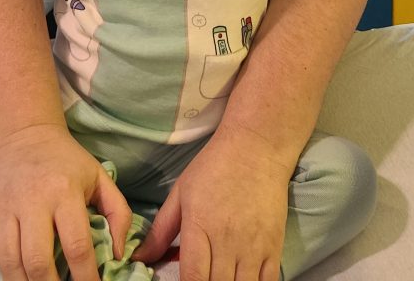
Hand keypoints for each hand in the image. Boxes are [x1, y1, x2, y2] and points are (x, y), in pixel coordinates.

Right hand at [0, 125, 131, 280]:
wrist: (24, 133)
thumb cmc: (66, 161)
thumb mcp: (99, 177)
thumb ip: (118, 213)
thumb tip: (118, 255)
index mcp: (64, 192)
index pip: (77, 246)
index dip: (86, 277)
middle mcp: (32, 201)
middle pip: (38, 261)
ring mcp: (3, 208)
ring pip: (9, 261)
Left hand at [132, 127, 288, 280]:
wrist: (256, 147)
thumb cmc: (214, 167)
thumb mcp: (180, 193)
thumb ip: (160, 231)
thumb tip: (139, 258)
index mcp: (199, 226)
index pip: (192, 278)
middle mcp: (227, 241)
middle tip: (201, 280)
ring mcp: (254, 246)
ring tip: (219, 279)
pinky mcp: (274, 247)